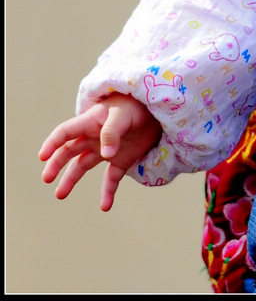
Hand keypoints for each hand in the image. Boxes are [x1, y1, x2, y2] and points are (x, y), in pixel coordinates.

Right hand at [39, 93, 161, 210]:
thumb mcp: (123, 115)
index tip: (42, 157)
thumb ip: (112, 132)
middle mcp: (94, 137)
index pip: (66, 132)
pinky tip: (105, 205)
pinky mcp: (121, 160)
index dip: (53, 143)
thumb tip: (106, 154)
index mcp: (91, 122)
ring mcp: (107, 149)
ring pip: (83, 166)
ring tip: (60, 194)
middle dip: (56, 164)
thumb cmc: (136, 105)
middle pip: (69, 151)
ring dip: (71, 180)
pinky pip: (110, 179)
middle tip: (47, 178)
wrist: (157, 109)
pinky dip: (107, 192)